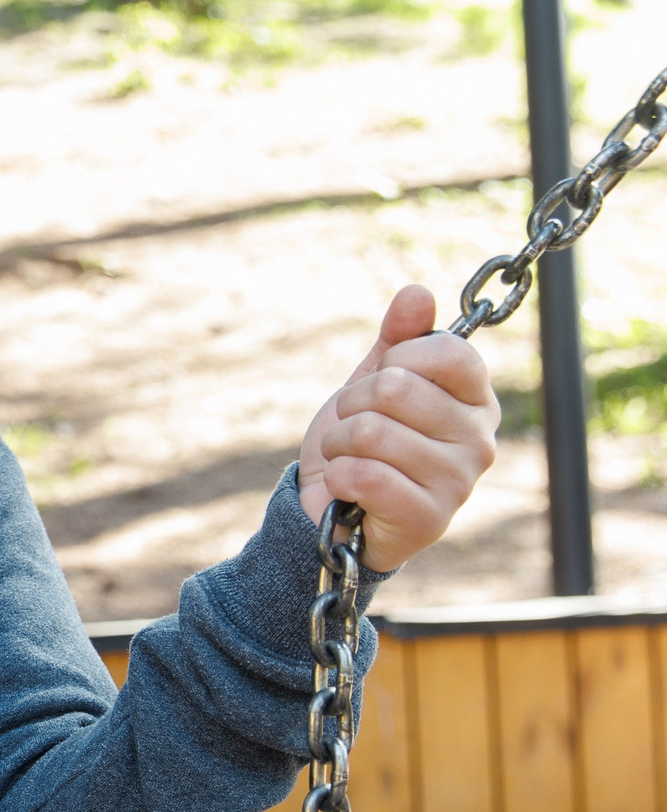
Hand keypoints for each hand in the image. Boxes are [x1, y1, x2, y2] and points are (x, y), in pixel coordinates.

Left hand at [297, 284, 499, 571]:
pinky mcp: (429, 518)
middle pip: (395, 388)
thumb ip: (398, 338)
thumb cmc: (359, 443)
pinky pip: (364, 474)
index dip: (393, 362)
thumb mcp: (373, 382)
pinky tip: (348, 488)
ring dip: (340, 443)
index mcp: (476, 399)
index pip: (445, 351)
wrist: (330, 509)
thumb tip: (417, 293)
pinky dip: (338, 476)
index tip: (381, 386)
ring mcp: (460, 482)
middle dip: (352, 406)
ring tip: (351, 459)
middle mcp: (480, 439)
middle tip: (354, 431)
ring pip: (372, 431)